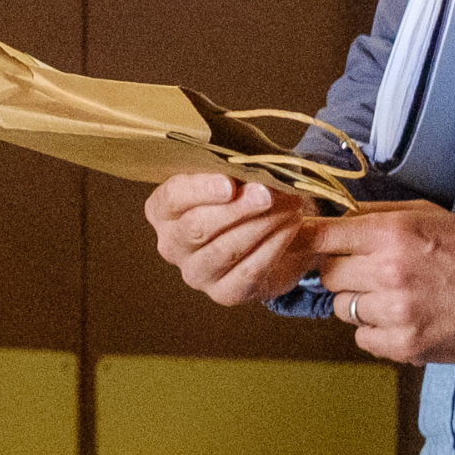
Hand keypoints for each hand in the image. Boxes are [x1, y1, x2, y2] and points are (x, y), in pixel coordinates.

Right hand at [146, 171, 329, 306]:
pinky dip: (273, 246)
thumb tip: (255, 161)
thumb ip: (238, 163)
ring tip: (290, 205)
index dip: (199, 190)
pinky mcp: (224, 293)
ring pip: (226, 250)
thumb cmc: (245, 193)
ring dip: (262, 225)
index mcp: (164, 210)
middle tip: (267, 194)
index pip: (172, 198)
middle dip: (237, 209)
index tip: (229, 183)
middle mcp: (172, 244)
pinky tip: (290, 227)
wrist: (270, 234)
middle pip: (197, 227)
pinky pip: (249, 271)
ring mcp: (196, 273)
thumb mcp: (237, 171)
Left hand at [296, 201, 454, 366]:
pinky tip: (403, 319)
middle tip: (372, 272)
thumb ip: (377, 214)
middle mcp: (387, 272)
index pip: (321, 236)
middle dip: (344, 272)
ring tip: (396, 297)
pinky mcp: (403, 345)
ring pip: (342, 307)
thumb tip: (333, 217)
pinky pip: (362, 337)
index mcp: (391, 233)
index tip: (305, 244)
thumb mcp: (427, 215)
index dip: (309, 240)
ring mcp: (394, 312)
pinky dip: (376, 331)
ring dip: (360, 303)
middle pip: (328, 274)